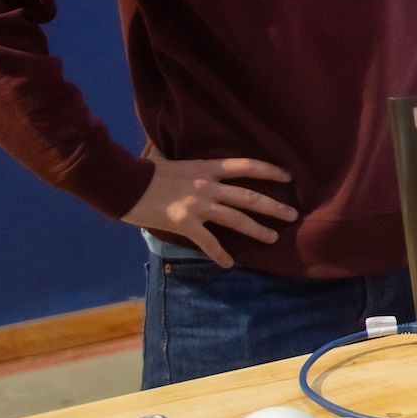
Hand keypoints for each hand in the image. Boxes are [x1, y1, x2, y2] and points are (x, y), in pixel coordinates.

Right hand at [122, 154, 295, 268]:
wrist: (123, 184)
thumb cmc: (146, 171)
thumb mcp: (171, 159)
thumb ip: (185, 161)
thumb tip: (182, 153)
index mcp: (207, 167)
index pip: (246, 166)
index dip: (269, 171)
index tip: (289, 177)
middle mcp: (208, 186)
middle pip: (249, 196)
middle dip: (274, 206)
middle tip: (293, 215)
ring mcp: (198, 205)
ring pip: (237, 219)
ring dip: (258, 229)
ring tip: (274, 237)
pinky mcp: (184, 223)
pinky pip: (208, 242)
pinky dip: (219, 254)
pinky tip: (229, 263)